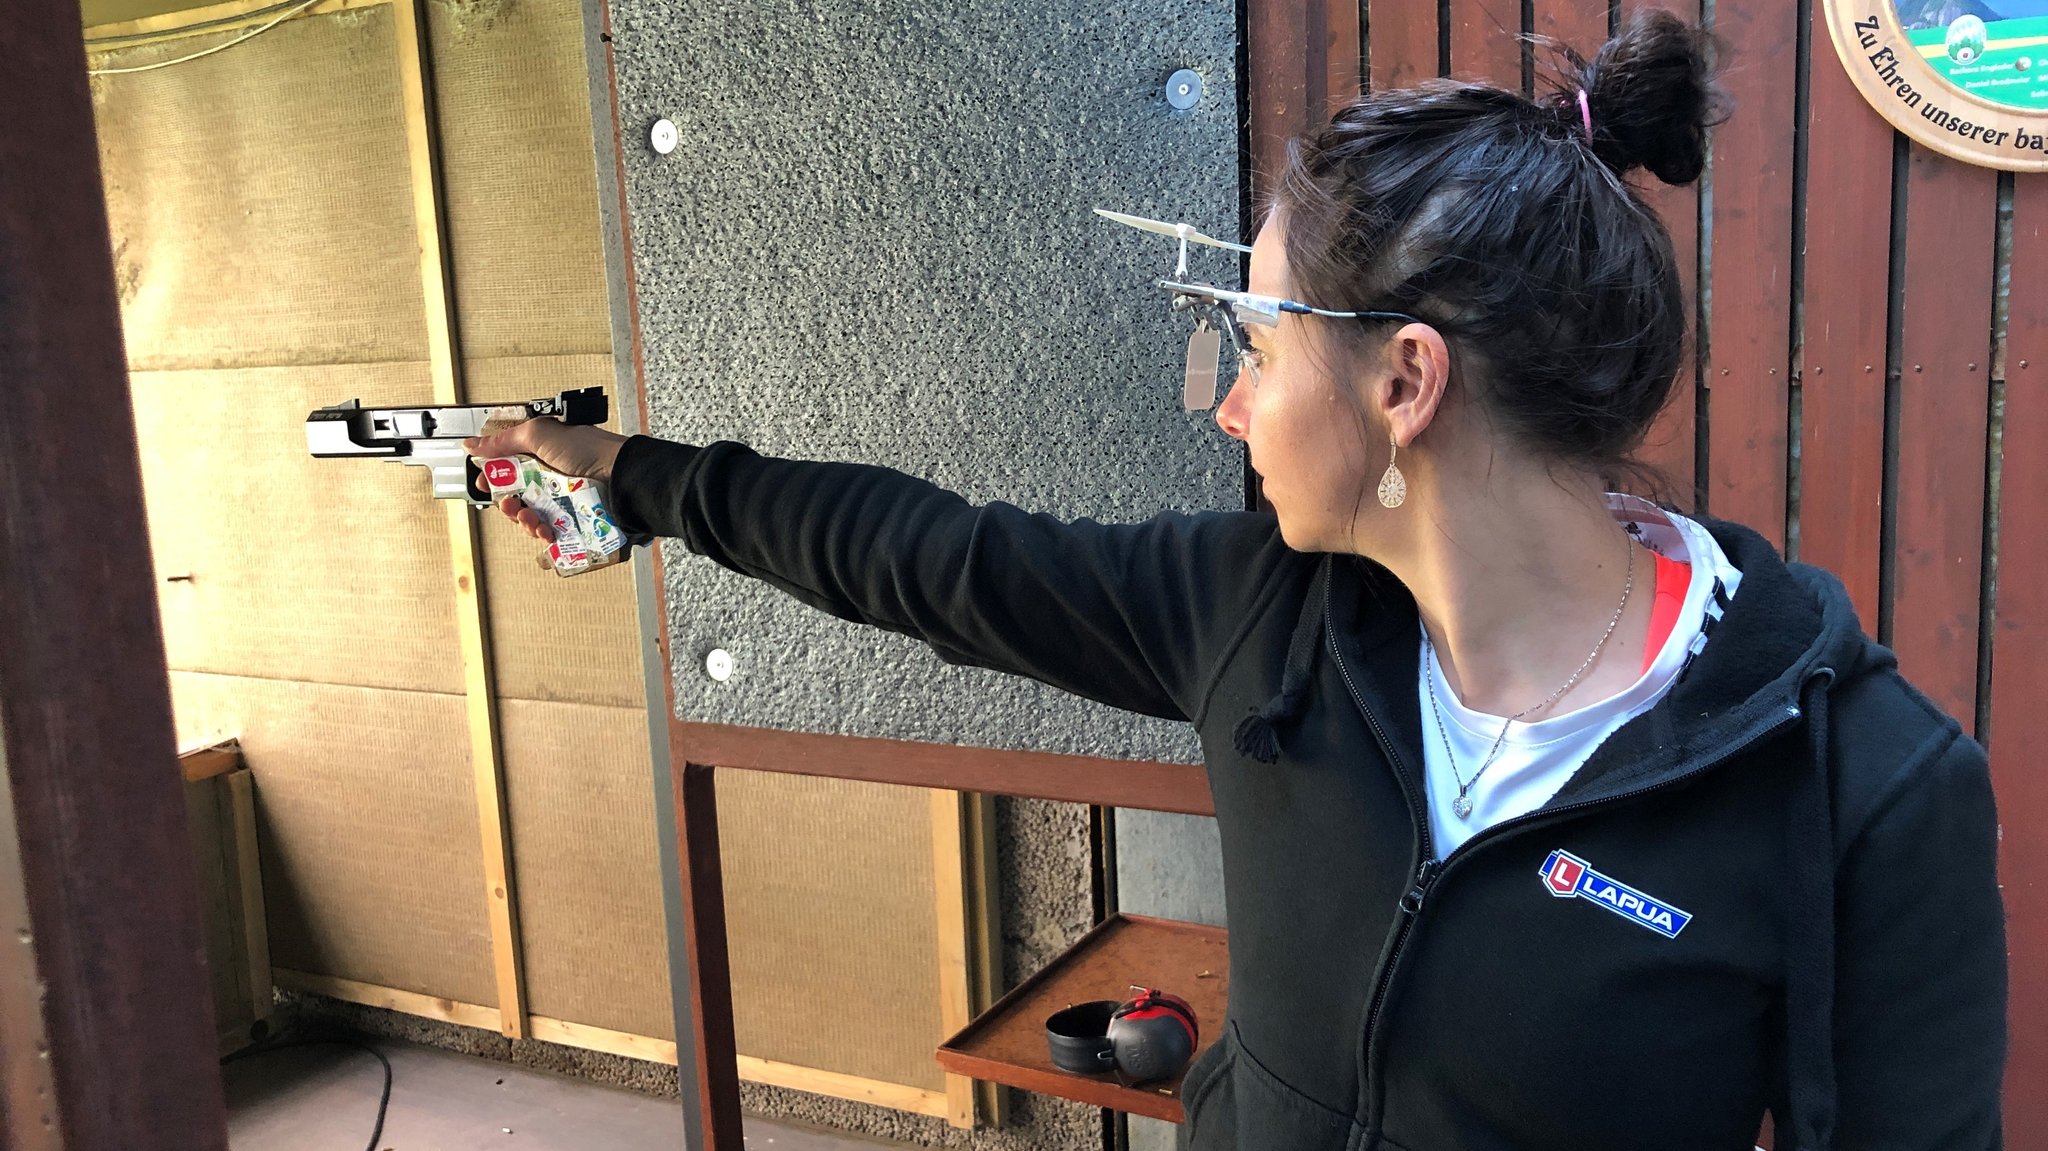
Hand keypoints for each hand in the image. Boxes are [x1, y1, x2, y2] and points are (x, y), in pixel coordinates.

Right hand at [464, 418, 627, 541]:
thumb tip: (471, 444)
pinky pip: (551, 534)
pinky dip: (543, 535)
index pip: (509, 472)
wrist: (621, 474)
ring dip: (523, 521)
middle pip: (518, 499)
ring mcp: (563, 503)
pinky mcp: (574, 522)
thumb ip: (503, 441)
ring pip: (532, 519)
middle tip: (510, 504)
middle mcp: (551, 480)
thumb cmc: (587, 449)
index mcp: (541, 457)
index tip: (486, 486)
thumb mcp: (539, 434)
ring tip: (530, 519)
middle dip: (508, 505)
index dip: (495, 481)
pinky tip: (545, 532)